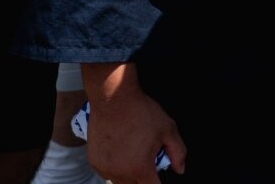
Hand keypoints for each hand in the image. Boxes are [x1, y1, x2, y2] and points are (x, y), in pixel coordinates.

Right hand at [85, 65, 187, 182]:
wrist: (112, 98)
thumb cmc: (140, 111)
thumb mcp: (167, 128)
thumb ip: (178, 152)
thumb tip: (180, 169)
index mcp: (140, 168)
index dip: (157, 182)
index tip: (157, 174)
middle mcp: (120, 173)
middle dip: (144, 177)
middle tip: (146, 157)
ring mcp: (105, 168)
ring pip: (120, 181)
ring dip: (128, 174)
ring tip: (132, 152)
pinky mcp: (94, 161)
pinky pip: (107, 172)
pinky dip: (114, 167)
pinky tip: (119, 151)